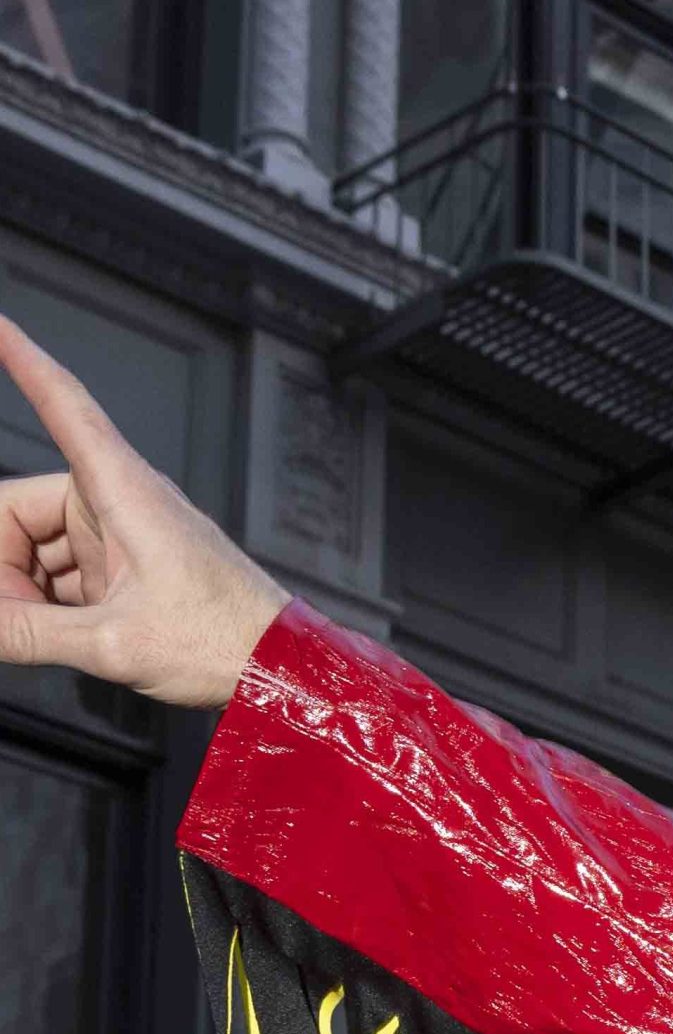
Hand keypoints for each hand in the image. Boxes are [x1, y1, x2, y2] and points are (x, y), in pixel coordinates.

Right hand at [0, 312, 288, 705]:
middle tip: (13, 619)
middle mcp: (121, 498)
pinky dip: (52, 602)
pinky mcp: (129, 565)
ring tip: (52, 635)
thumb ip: (30, 632)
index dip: (23, 360)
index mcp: (123, 489)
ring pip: (37, 548)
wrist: (284, 672)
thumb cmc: (227, 642)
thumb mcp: (115, 643)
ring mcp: (125, 533)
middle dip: (5, 567)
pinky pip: (64, 572)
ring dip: (27, 591)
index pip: (64, 405)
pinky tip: (68, 634)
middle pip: (17, 511)